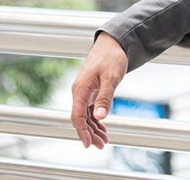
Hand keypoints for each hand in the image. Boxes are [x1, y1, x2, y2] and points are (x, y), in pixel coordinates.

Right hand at [70, 32, 127, 148]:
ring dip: (93, 129)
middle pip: (80, 118)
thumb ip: (105, 98)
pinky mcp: (91, 90)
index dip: (82, 132)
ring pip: (85, 115)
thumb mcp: (111, 77)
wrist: (112, 43)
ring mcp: (84, 91)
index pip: (77, 116)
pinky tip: (102, 128)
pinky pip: (90, 109)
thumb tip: (100, 117)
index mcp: (81, 89)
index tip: (89, 144)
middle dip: (89, 134)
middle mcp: (79, 91)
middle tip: (100, 146)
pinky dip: (96, 120)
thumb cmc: (111, 57)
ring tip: (103, 140)